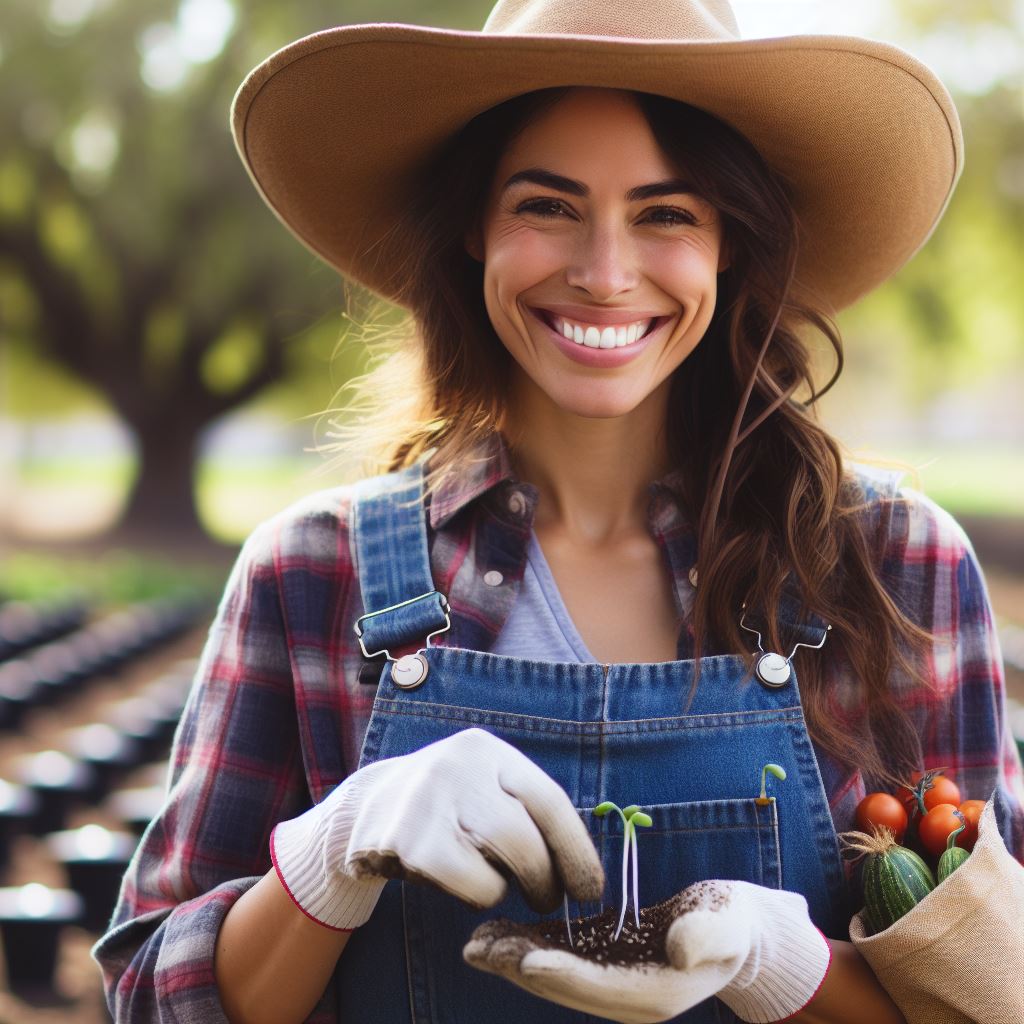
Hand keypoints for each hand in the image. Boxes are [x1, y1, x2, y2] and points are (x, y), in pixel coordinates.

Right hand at [270, 727, 604, 929]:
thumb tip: (582, 864)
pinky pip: (467, 881)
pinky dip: (477, 894)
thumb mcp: (483, 787)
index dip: (577, 850)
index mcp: (487, 750)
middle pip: (526, 834)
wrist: (364, 808)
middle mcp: (459, 764)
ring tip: (502, 888)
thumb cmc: (445, 806)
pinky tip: (462, 884)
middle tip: (549, 899)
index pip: (548, 800)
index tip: (590, 889)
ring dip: (513, 887)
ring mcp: (428, 798)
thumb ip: (524, 809)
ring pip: (501, 856)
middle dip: (547, 878)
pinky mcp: (403, 837)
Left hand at [464, 879, 830, 1023]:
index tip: (523, 961)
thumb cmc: (732, 923)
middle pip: (564, 987)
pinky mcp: (604, 961)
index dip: (560, 975)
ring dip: (514, 960)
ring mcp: (612, 982)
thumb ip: (706, 935)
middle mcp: (626, 997)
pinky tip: (500, 933)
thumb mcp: (727, 925)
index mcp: (654, 995)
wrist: (734, 930)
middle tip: (477, 949)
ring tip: (475, 942)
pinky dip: (529, 946)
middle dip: (519, 969)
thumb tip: (680, 947)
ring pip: (554, 975)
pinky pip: (560, 958)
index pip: (597, 987)